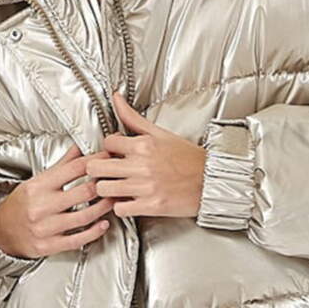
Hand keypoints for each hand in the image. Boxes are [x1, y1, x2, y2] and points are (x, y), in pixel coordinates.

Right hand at [0, 143, 114, 257]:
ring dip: (104, 207)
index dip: (95, 161)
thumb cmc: (21, 204)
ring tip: (113, 199)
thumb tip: (79, 148)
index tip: (107, 158)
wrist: (0, 231)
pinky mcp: (49, 245)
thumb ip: (62, 166)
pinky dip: (95, 231)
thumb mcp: (37, 180)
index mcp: (39, 186)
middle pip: (84, 191)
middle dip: (104, 184)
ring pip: (85, 216)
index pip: (74, 169)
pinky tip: (103, 223)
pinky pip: (78, 239)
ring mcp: (46, 228)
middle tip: (116, 179)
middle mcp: (42, 206)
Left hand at [87, 91, 207, 218]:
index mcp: (144, 145)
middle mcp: (142, 165)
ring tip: (117, 186)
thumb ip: (133, 118)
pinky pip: (120, 209)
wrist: (212, 180)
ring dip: (107, 189)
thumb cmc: (189, 158)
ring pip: (104, 189)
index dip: (108, 149)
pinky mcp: (151, 206)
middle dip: (99, 169)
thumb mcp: (161, 133)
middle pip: (96, 167)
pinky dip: (121, 207)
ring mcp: (146, 187)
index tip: (115, 154)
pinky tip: (129, 200)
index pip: (107, 143)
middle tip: (107, 171)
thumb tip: (116, 98)